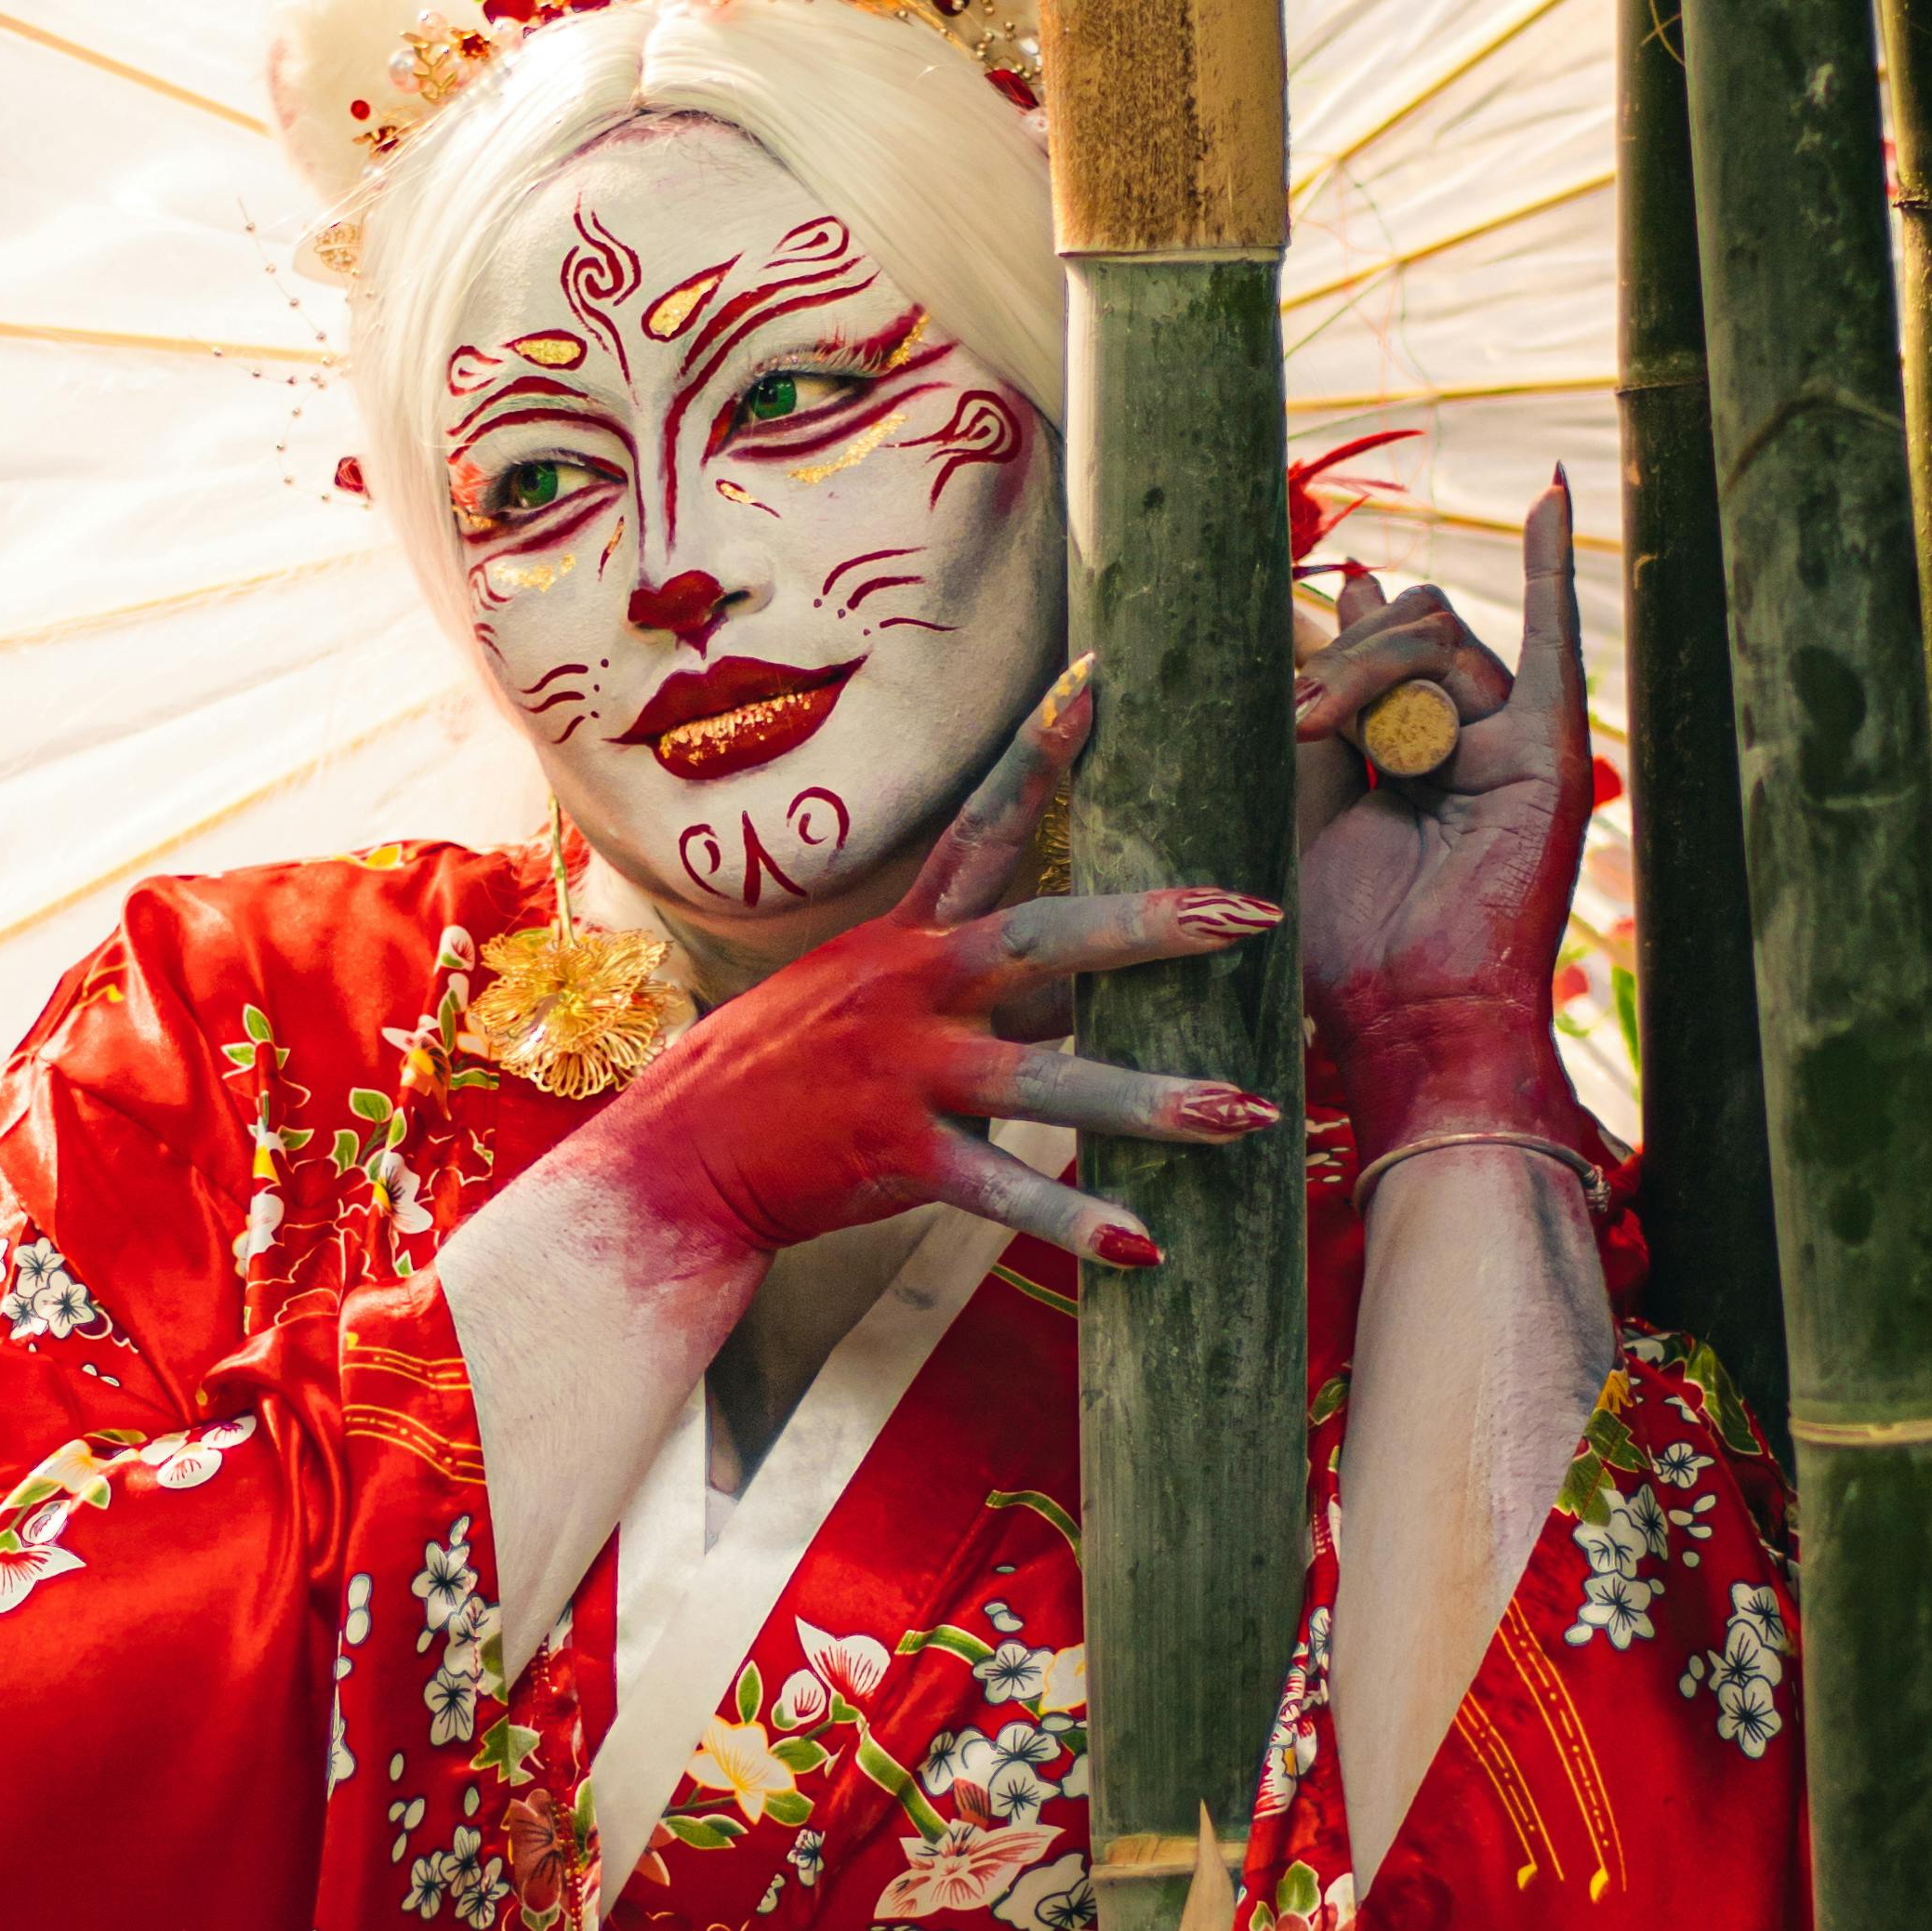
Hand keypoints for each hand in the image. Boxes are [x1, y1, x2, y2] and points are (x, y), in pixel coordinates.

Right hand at [576, 662, 1279, 1281]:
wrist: (676, 1160)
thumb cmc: (779, 1073)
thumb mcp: (858, 995)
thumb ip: (965, 980)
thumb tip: (1083, 971)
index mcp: (902, 940)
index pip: (979, 830)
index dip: (1036, 755)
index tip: (1095, 684)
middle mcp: (910, 990)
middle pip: (1046, 939)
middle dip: (1153, 925)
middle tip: (1255, 913)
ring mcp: (906, 1072)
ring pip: (1051, 1079)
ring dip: (1155, 1098)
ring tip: (1249, 1110)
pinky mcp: (899, 1156)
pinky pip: (1003, 1190)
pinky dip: (1073, 1221)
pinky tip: (1145, 1246)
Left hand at [1294, 478, 1595, 1159]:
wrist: (1405, 1020)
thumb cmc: (1343, 943)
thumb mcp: (1300, 806)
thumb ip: (1317, 713)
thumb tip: (1333, 594)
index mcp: (1405, 753)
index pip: (1375, 643)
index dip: (1335, 627)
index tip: (1303, 606)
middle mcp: (1466, 740)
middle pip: (1404, 630)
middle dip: (1339, 659)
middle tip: (1295, 723)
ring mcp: (1511, 743)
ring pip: (1438, 636)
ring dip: (1368, 664)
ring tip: (1321, 727)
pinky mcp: (1548, 755)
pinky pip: (1554, 641)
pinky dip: (1549, 566)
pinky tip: (1548, 492)